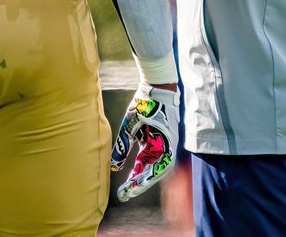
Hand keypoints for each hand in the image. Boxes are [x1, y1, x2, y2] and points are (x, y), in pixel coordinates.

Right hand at [110, 84, 178, 201]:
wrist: (154, 91)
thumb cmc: (141, 107)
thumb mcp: (127, 130)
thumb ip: (122, 148)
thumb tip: (114, 167)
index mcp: (147, 145)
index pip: (140, 166)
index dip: (132, 179)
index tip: (123, 190)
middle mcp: (157, 148)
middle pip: (149, 170)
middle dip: (138, 183)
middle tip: (128, 194)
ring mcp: (165, 145)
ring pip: (158, 168)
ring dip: (147, 179)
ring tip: (135, 189)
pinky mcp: (171, 141)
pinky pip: (165, 160)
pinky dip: (156, 169)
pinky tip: (147, 177)